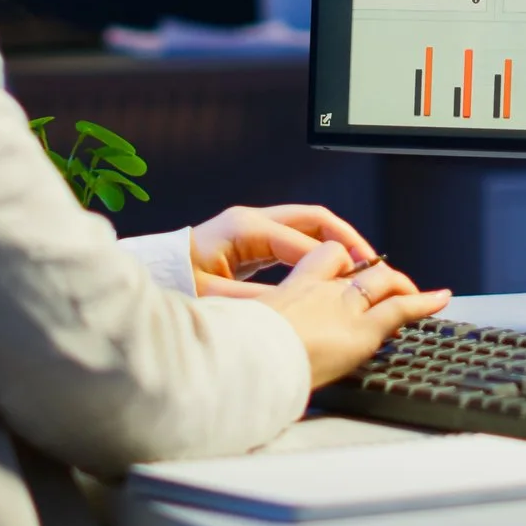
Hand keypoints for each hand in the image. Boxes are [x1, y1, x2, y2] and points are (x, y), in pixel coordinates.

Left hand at [190, 205, 417, 301]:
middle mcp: (253, 220)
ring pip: (309, 226)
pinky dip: (320, 251)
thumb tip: (297, 306)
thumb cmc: (175, 283)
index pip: (302, 239)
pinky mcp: (255, 240)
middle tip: (370, 265)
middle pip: (314, 219)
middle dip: (346, 239)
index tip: (354, 282)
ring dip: (337, 243)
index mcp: (244, 228)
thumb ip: (257, 301)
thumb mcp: (214, 298)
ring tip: (360, 268)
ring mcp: (255, 227)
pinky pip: (298, 238)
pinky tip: (333, 272)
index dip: (332, 260)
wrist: (154, 275)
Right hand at [254, 242, 450, 386]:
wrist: (245, 361)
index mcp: (290, 289)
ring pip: (380, 282)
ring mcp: (343, 306)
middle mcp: (320, 289)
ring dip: (398, 286)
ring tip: (415, 292)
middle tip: (384, 285)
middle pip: (355, 269)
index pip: (323, 260)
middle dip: (373, 275)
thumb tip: (243, 344)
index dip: (339, 264)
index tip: (344, 273)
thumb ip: (251, 329)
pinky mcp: (362, 329)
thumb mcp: (239, 330)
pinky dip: (423, 301)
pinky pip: (399, 308)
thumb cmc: (236, 352)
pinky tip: (439, 298)